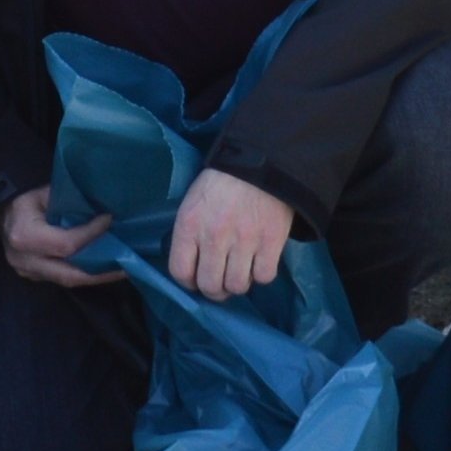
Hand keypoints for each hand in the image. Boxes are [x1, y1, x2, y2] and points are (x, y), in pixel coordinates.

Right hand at [0, 185, 120, 292]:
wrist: (1, 211)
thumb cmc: (25, 198)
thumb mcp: (44, 192)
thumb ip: (70, 205)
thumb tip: (103, 211)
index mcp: (24, 236)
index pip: (66, 244)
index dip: (91, 235)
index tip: (109, 220)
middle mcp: (24, 260)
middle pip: (70, 274)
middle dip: (101, 271)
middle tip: (128, 264)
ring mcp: (27, 272)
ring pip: (68, 280)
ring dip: (96, 276)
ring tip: (122, 269)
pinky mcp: (34, 277)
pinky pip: (62, 279)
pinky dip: (83, 273)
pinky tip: (102, 267)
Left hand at [162, 167, 296, 300]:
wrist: (261, 160)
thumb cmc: (223, 182)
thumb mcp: (194, 202)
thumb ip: (190, 234)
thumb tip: (193, 268)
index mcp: (189, 224)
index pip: (180, 272)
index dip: (189, 283)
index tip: (197, 279)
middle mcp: (214, 236)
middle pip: (210, 286)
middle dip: (215, 290)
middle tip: (221, 282)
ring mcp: (244, 240)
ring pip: (237, 286)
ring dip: (238, 283)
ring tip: (241, 270)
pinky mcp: (271, 241)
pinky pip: (264, 277)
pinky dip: (262, 274)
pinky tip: (259, 261)